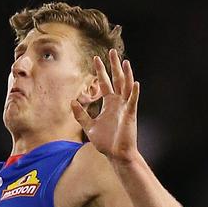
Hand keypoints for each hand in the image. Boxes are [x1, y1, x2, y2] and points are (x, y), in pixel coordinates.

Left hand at [71, 49, 139, 163]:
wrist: (116, 155)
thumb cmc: (106, 142)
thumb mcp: (89, 127)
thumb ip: (81, 114)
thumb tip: (72, 101)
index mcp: (109, 104)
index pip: (105, 83)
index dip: (100, 71)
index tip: (96, 58)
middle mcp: (118, 103)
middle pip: (117, 80)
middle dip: (114, 66)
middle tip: (112, 51)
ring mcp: (125, 108)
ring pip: (127, 87)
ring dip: (126, 74)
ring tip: (125, 61)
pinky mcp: (130, 115)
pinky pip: (133, 102)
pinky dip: (135, 93)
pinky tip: (135, 83)